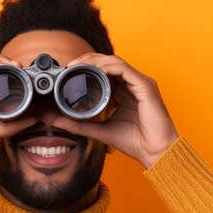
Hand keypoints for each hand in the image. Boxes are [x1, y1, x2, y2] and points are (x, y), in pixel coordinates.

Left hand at [52, 54, 178, 168]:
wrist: (155, 152)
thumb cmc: (134, 141)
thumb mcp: (100, 130)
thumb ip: (79, 125)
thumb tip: (57, 121)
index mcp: (123, 92)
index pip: (104, 71)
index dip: (86, 68)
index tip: (68, 72)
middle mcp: (132, 84)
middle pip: (108, 62)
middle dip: (87, 60)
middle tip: (70, 66)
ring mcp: (140, 83)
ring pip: (115, 61)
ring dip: (95, 60)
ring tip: (78, 65)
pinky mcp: (145, 86)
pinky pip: (124, 69)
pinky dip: (108, 67)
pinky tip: (94, 70)